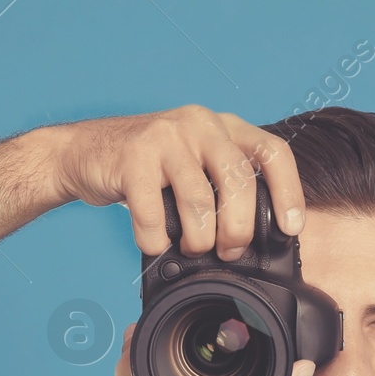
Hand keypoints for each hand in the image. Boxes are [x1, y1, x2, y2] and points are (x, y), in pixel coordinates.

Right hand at [47, 105, 305, 260]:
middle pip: (238, 181)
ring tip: (190, 248)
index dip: (288, 192)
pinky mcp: (132, 157)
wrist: (84, 152)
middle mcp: (200, 124)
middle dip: (238, 229)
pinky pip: (153, 215)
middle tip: (229, 251)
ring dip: (197, 239)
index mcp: (224, 127)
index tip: (290, 228)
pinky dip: (155, 241)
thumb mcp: (194, 166)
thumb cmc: (148, 170)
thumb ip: (223, 188)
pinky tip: (154, 243)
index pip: (272, 152)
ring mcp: (165, 137)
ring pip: (198, 201)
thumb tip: (253, 243)